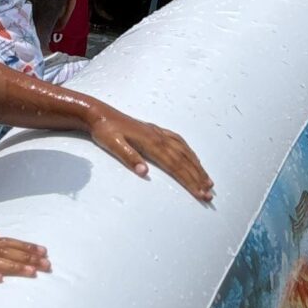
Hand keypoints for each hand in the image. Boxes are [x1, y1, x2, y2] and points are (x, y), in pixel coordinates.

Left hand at [86, 105, 212, 202]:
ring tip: (208, 180)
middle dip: (198, 178)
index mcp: (151, 143)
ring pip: (184, 151)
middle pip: (184, 161)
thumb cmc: (105, 130)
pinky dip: (189, 152)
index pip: (175, 166)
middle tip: (209, 194)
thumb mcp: (112, 144)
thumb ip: (129, 157)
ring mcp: (158, 133)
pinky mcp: (155, 131)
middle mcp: (159, 137)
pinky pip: (178, 141)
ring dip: (197, 167)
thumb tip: (144, 171)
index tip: (200, 194)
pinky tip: (193, 158)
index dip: (189, 181)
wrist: (98, 113)